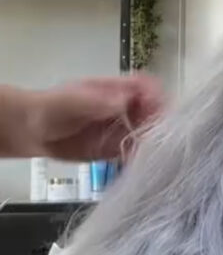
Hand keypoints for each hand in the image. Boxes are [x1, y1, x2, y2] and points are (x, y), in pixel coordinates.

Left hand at [26, 75, 163, 160]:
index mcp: (116, 90)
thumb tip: (124, 102)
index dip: (156, 96)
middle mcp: (124, 108)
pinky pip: (135, 154)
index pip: (146, 88)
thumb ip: (95, 103)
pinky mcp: (115, 149)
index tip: (158, 110)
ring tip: (156, 155)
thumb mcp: (70, 102)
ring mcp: (122, 129)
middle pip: (154, 112)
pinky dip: (141, 160)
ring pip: (148, 134)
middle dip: (161, 123)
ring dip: (155, 144)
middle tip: (161, 139)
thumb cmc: (48, 109)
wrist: (29, 131)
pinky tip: (142, 166)